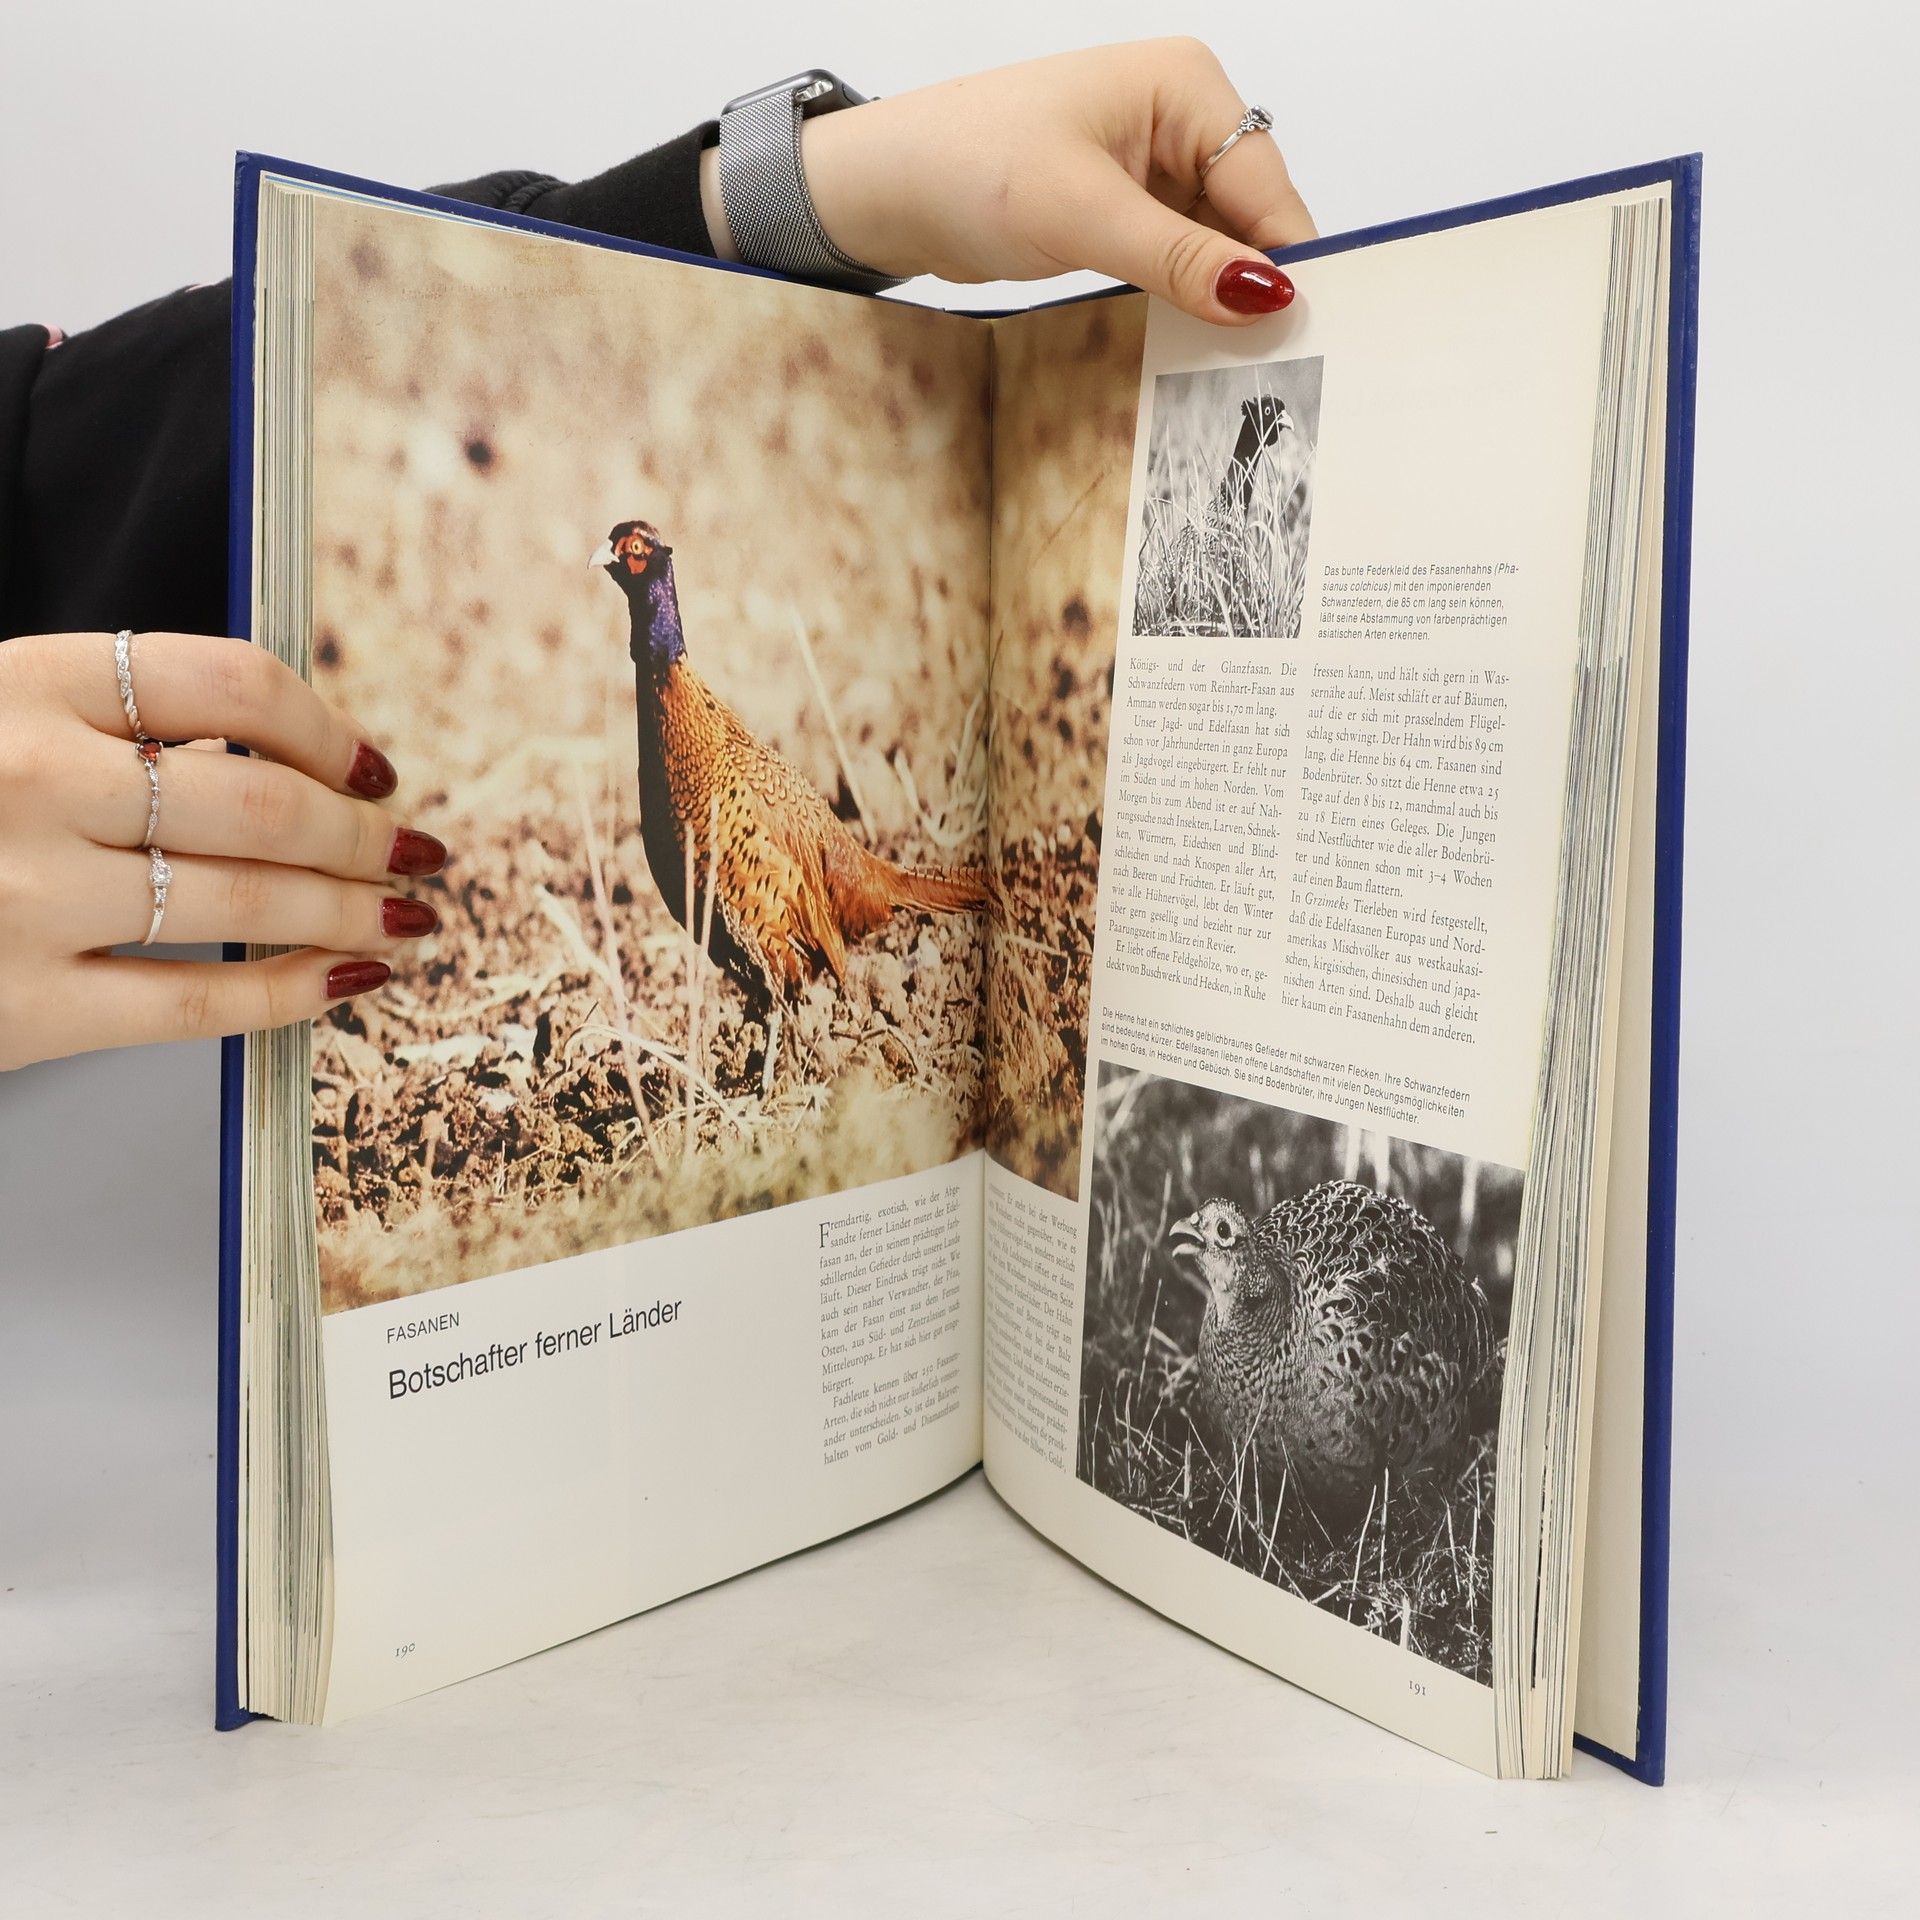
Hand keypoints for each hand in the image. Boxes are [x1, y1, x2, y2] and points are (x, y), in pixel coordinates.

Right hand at [0, 630, 446, 1070]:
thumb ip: (114, 721)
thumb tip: (284, 754)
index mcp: (21, 682)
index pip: (229, 682)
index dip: (325, 728)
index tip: (371, 766)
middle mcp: (26, 777)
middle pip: (260, 799)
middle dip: (363, 833)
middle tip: (412, 851)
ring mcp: (22, 895)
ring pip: (248, 897)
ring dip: (356, 908)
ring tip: (408, 915)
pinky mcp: (20, 1005)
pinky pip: (200, 1000)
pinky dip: (295, 990)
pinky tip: (347, 976)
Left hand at [702, 41, 1316, 323]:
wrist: (887, 186)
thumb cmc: (969, 166)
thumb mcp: (1084, 216)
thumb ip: (1180, 258)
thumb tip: (1265, 295)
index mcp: (1184, 86)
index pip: (1265, 183)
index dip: (1283, 259)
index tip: (1300, 333)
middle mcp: (1178, 115)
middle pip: (1249, 213)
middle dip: (1252, 281)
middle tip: (1268, 362)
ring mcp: (1151, 163)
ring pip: (1215, 242)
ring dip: (1217, 296)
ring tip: (1232, 361)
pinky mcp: (1123, 206)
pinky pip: (1177, 256)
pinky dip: (1184, 296)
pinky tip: (1191, 338)